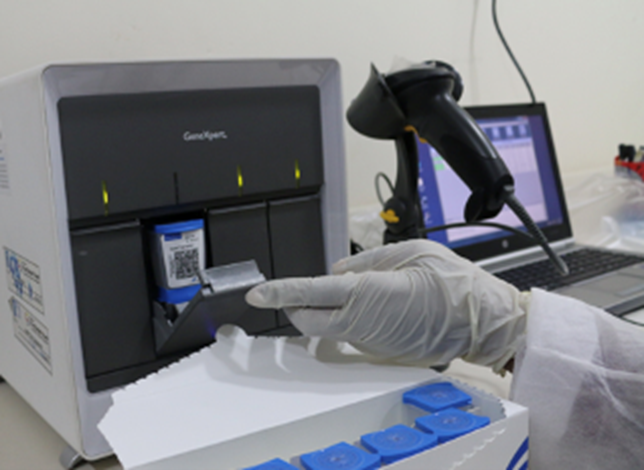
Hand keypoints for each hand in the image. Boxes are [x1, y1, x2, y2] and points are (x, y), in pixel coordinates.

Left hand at [246, 239, 529, 371]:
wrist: (480, 321)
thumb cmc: (452, 283)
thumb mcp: (411, 252)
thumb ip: (366, 262)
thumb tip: (337, 272)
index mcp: (370, 292)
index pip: (312, 293)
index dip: (280, 292)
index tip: (256, 293)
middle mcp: (365, 322)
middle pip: (310, 319)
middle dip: (295, 306)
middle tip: (296, 291)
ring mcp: (371, 340)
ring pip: (330, 327)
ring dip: (326, 310)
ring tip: (360, 290)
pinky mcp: (380, 351)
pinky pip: (352, 333)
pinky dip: (348, 318)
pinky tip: (376, 305)